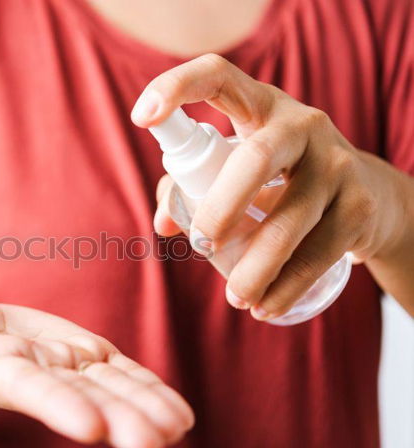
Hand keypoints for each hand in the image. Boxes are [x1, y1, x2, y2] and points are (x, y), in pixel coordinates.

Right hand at [0, 295, 193, 447]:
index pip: (27, 387)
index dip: (56, 403)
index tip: (90, 427)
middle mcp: (35, 375)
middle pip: (80, 396)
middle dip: (117, 417)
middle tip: (155, 442)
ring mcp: (62, 367)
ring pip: (109, 387)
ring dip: (144, 407)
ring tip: (178, 428)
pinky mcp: (81, 356)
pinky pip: (119, 373)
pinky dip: (148, 389)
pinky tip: (178, 413)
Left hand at [133, 54, 405, 320]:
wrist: (369, 197)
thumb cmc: (281, 181)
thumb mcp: (239, 169)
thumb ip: (193, 187)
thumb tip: (165, 223)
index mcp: (260, 107)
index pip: (218, 76)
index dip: (176, 87)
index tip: (141, 116)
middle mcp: (301, 125)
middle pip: (255, 159)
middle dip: (221, 208)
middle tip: (201, 245)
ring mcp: (336, 163)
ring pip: (288, 221)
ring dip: (255, 269)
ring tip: (235, 299)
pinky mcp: (359, 205)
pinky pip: (318, 253)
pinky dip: (286, 287)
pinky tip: (266, 307)